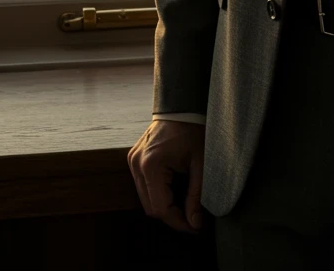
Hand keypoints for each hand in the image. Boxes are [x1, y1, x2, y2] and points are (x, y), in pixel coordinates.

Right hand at [128, 120, 206, 235]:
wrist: (182, 105)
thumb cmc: (193, 129)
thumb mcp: (200, 163)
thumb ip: (196, 195)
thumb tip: (195, 223)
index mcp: (152, 165)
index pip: (161, 208)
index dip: (178, 222)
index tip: (195, 227)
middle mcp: (137, 164)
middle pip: (150, 207)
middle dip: (172, 216)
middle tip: (193, 219)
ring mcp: (132, 161)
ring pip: (145, 199)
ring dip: (164, 205)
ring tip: (185, 204)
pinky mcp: (133, 159)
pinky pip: (143, 186)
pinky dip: (158, 193)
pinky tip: (174, 189)